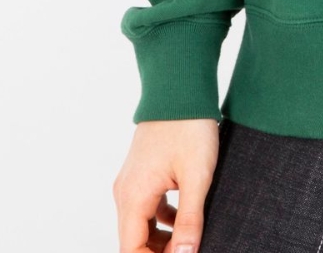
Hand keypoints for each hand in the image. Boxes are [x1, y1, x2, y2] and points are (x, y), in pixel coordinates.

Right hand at [113, 119, 220, 252]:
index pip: (131, 250)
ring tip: (190, 239)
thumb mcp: (197, 177)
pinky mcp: (142, 172)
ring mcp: (132, 181)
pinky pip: (147, 207)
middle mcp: (126, 191)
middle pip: (135, 240)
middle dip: (159, 251)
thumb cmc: (189, 126)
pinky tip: (186, 217)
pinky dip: (163, 219)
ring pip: (141, 225)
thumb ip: (189, 220)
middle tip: (188, 250)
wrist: (180, 86)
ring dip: (162, 238)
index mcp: (134, 196)